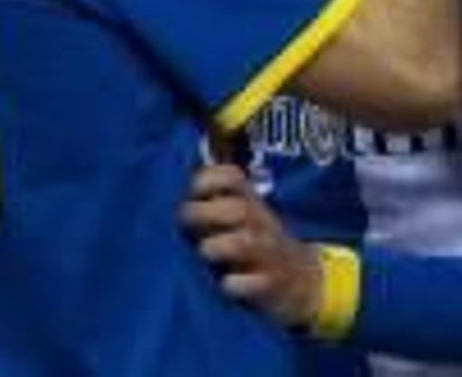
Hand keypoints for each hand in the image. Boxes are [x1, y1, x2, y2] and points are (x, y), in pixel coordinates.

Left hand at [182, 164, 324, 326]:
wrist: (300, 282)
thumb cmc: (252, 245)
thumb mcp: (240, 218)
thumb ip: (209, 205)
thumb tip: (161, 191)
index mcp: (249, 202)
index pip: (232, 177)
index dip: (208, 179)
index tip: (189, 191)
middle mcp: (260, 223)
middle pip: (237, 208)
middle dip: (205, 214)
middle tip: (183, 224)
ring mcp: (268, 254)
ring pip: (245, 242)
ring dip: (218, 246)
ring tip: (204, 252)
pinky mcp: (271, 285)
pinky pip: (254, 283)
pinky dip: (235, 284)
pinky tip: (224, 285)